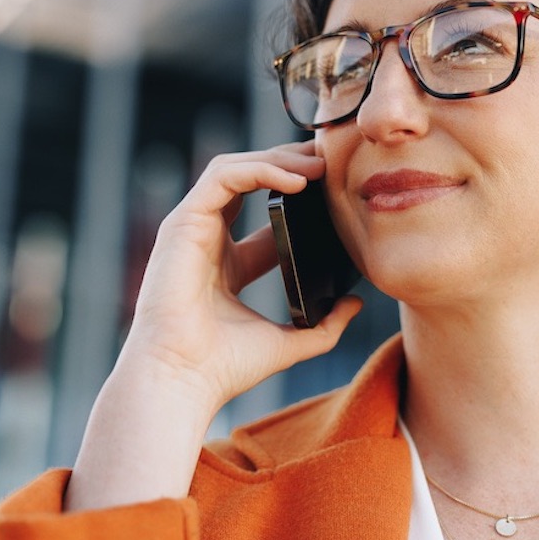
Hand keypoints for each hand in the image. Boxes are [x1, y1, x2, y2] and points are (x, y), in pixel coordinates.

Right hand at [65, 140, 361, 511]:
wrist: (184, 380)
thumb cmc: (224, 368)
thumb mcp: (289, 341)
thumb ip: (324, 325)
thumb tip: (355, 304)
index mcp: (228, 263)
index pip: (266, 212)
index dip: (301, 194)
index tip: (337, 189)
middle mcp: (207, 239)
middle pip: (249, 179)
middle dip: (291, 162)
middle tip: (332, 161)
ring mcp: (192, 228)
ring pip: (235, 168)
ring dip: (279, 159)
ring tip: (319, 165)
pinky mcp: (183, 222)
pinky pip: (223, 176)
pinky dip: (259, 169)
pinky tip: (295, 180)